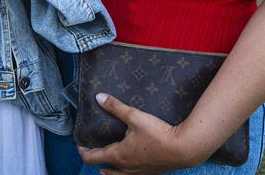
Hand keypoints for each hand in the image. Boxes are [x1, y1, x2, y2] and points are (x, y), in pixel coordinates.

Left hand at [78, 94, 196, 174]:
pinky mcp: (150, 174)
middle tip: (92, 151)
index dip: (83, 151)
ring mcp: (138, 173)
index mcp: (118, 155)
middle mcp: (125, 168)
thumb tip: (98, 97)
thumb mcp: (134, 116)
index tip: (80, 144)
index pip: (92, 158)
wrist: (184, 149)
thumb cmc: (158, 134)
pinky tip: (130, 163)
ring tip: (107, 164)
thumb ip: (115, 107)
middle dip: (96, 161)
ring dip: (110, 170)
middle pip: (104, 170)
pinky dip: (124, 172)